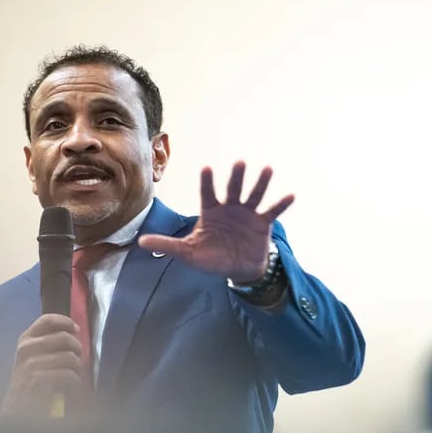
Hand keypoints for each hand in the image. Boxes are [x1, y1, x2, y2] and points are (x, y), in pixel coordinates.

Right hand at [0, 314, 83, 420]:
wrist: (16, 408)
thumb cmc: (30, 379)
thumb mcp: (35, 355)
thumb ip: (50, 342)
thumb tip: (74, 330)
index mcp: (25, 339)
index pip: (47, 320)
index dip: (65, 322)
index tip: (76, 329)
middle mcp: (26, 348)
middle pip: (64, 338)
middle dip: (77, 348)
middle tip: (78, 358)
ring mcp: (30, 364)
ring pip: (68, 357)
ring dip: (77, 367)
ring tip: (75, 375)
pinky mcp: (36, 380)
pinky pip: (67, 374)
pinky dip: (74, 381)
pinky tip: (71, 386)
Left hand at [139, 161, 293, 282]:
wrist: (238, 270)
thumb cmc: (211, 258)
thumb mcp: (188, 253)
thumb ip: (168, 244)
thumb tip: (140, 242)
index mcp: (211, 212)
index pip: (208, 194)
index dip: (208, 183)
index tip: (208, 168)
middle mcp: (230, 208)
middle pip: (233, 190)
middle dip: (236, 177)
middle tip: (241, 163)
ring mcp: (247, 214)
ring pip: (254, 196)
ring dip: (261, 184)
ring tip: (268, 170)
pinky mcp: (262, 223)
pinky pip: (272, 212)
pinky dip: (281, 204)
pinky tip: (291, 195)